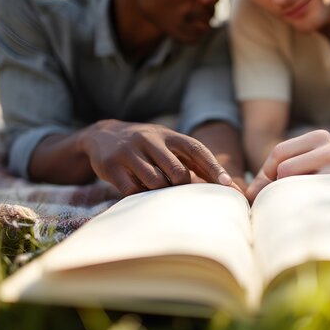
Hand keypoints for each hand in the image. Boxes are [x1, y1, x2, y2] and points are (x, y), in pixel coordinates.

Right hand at [78, 120, 234, 195]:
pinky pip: (132, 190)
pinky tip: (137, 190)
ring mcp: (129, 152)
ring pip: (156, 182)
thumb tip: (225, 183)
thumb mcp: (167, 143)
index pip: (196, 149)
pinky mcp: (111, 166)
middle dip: (182, 186)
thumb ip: (191, 160)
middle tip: (178, 190)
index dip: (213, 167)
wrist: (102, 135)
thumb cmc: (147, 145)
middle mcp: (149, 139)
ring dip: (160, 191)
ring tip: (155, 188)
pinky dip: (139, 195)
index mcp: (167, 134)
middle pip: (177, 171)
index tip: (227, 184)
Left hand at [245, 130, 329, 201]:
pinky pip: (307, 197)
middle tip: (283, 199)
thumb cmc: (327, 180)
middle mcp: (329, 147)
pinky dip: (301, 205)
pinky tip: (309, 208)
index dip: (266, 173)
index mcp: (318, 137)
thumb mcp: (305, 166)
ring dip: (289, 197)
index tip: (266, 190)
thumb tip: (249, 194)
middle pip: (283, 168)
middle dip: (277, 186)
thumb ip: (273, 175)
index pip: (278, 152)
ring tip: (298, 203)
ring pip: (294, 183)